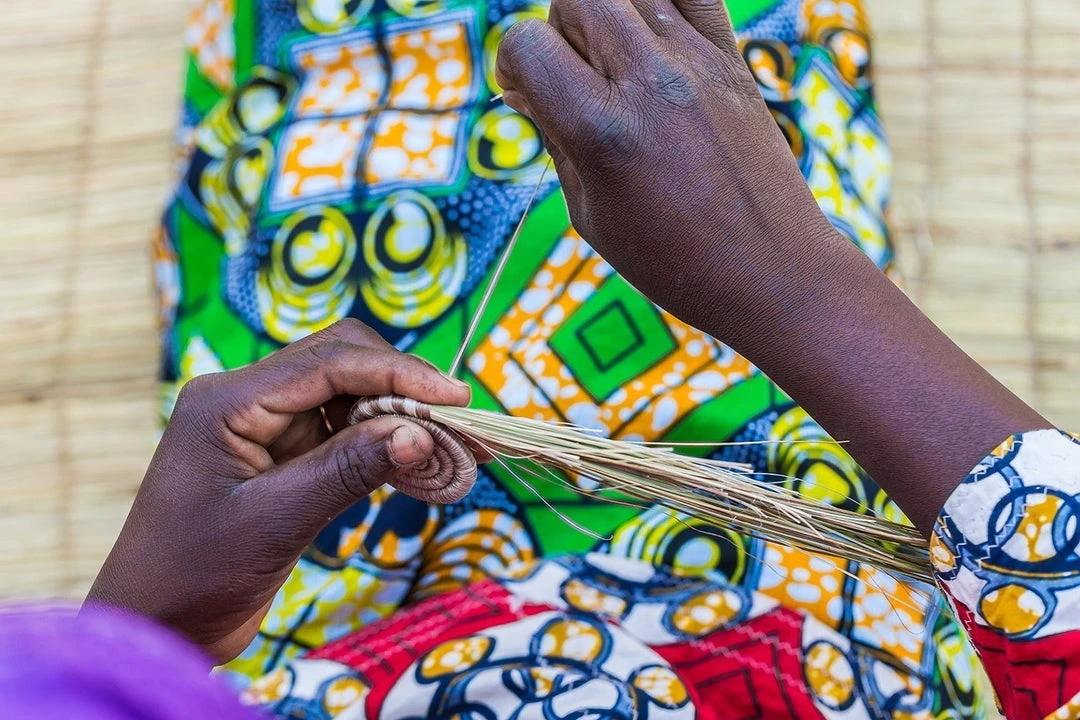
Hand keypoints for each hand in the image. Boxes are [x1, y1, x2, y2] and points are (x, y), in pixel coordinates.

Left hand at [87, 320, 473, 663]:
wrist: (153, 626)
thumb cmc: (194, 575)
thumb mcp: (275, 521)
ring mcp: (263, 426)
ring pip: (348, 396)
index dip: (399, 373)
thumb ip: (347, 469)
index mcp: (228, 400)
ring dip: (398, 416)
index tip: (456, 397)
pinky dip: (381, 444)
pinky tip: (417, 464)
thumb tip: (421, 433)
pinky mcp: (279, 456)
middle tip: (459, 422)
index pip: (330, 362)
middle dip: (403, 387)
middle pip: (341, 362)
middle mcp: (245, 399)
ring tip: (451, 447)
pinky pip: (341, 432)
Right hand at [495, 0, 842, 340]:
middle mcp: (649, 83)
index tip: (524, 93)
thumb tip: (524, 89)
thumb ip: (555, 139)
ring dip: (606, 16)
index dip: (512, 64)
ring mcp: (696, 63)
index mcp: (602, 131)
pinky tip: (653, 40)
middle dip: (558, 30)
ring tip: (615, 64)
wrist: (769, 270)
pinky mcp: (730, 58)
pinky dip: (660, 1)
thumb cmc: (673, 258)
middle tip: (573, 79)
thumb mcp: (589, 214)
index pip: (528, 44)